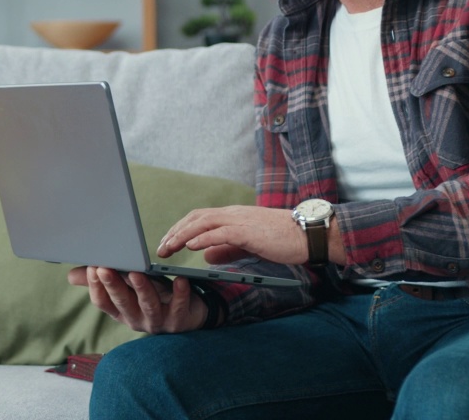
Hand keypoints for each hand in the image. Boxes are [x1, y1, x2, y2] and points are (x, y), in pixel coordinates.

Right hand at [67, 266, 206, 333]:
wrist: (187, 316)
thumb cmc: (153, 297)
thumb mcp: (127, 289)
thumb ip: (102, 282)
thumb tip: (71, 276)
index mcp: (121, 312)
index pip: (103, 302)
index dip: (97, 287)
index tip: (93, 267)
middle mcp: (136, 319)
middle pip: (123, 303)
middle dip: (113, 286)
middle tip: (105, 268)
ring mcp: (158, 321)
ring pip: (148, 305)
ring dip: (142, 289)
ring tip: (137, 273)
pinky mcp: (179, 320)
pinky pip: (179, 306)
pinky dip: (180, 294)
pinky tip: (179, 280)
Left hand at [157, 206, 307, 265]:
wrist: (308, 235)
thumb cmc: (282, 240)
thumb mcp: (249, 245)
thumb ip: (227, 249)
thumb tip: (205, 254)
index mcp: (234, 216)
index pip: (200, 218)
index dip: (180, 228)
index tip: (167, 242)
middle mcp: (234, 214)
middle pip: (196, 217)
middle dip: (175, 231)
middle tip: (160, 248)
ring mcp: (241, 221)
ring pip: (204, 222)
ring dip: (182, 234)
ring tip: (168, 247)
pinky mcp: (250, 231)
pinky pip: (222, 232)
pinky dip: (204, 238)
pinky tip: (191, 246)